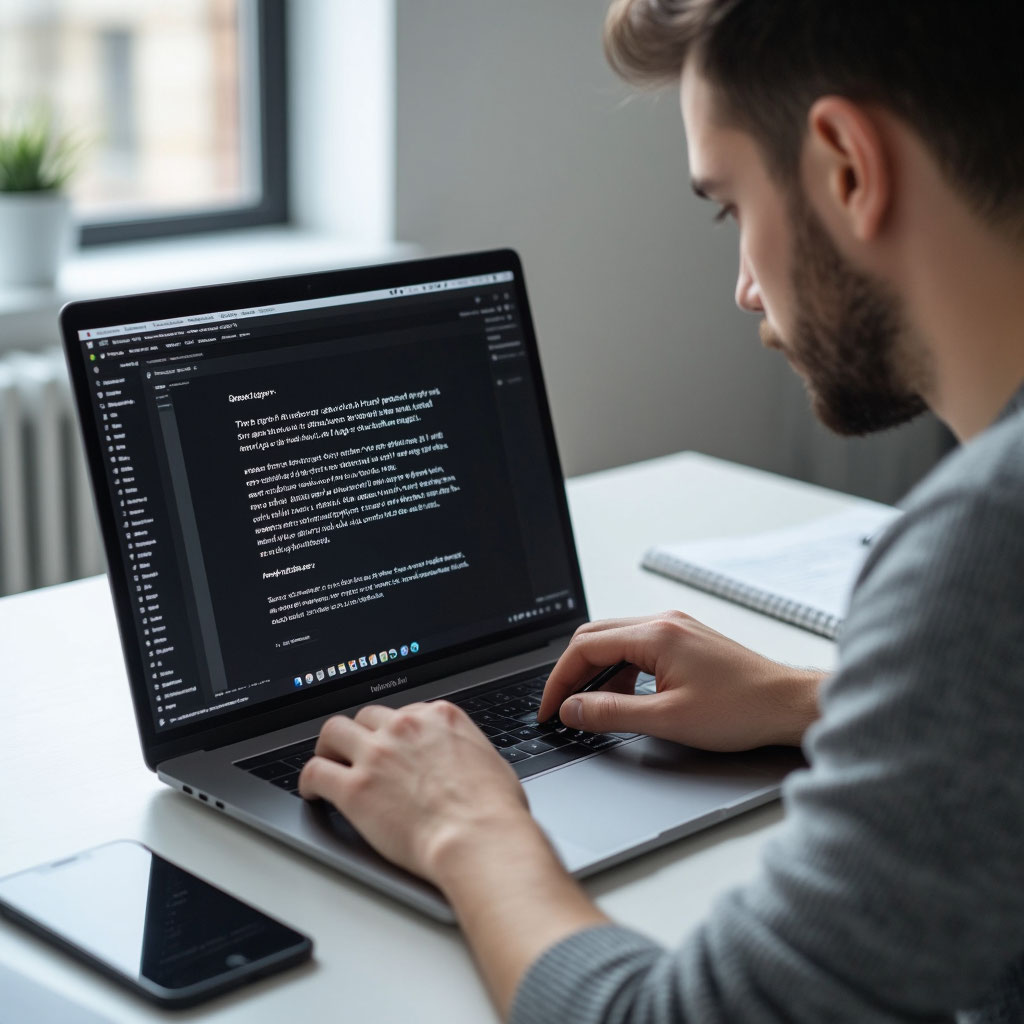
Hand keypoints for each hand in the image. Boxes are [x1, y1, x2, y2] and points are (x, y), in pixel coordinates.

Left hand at [298, 701, 534, 883]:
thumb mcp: (490, 762)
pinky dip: (309, 780)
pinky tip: (312, 792)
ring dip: (329, 747)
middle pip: (367, 716)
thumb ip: (467, 751)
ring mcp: (377, 755)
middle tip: (357, 753)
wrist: (478, 838)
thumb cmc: (494, 810)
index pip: (404, 712)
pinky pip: (315, 771)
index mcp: (440, 717)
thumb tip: (464, 762)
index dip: (394, 731)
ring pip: (334, 732)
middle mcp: (405, 727)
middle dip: (362, 734)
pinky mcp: (355, 788)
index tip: (391, 746)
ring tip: (327, 762)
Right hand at [538, 611, 823, 750]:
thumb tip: (573, 709)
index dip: (559, 680)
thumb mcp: (667, 720)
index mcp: (656, 635)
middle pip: (595, 637)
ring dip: (596, 672)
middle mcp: (663, 623)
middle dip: (571, 673)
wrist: (788, 705)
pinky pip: (637, 648)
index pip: (585, 648)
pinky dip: (619, 671)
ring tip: (589, 708)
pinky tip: (623, 698)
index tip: (549, 709)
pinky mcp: (685, 640)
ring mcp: (676, 629)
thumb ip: (612, 713)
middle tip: (560, 707)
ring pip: (616, 641)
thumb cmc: (741, 710)